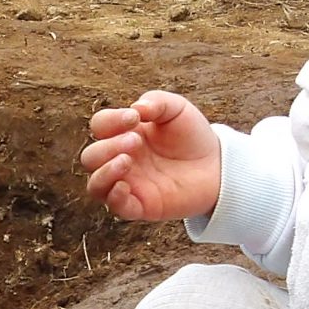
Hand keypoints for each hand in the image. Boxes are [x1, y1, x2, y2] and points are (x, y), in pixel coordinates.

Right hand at [81, 90, 221, 222]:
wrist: (218, 166)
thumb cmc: (192, 136)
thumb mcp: (177, 109)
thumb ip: (156, 101)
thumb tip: (135, 108)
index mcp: (124, 134)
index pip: (99, 126)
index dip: (110, 120)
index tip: (135, 117)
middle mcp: (121, 160)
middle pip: (90, 157)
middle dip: (108, 146)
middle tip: (136, 141)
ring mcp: (129, 184)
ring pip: (95, 184)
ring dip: (105, 171)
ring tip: (127, 160)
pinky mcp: (141, 206)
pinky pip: (114, 207)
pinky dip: (113, 197)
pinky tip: (125, 185)